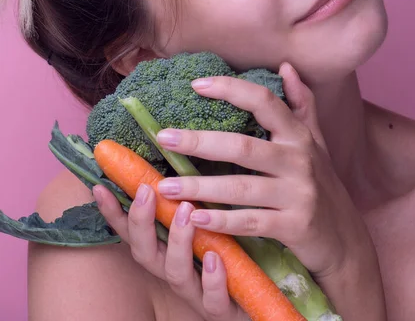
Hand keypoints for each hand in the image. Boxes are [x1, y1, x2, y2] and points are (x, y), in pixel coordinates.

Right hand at [93, 183, 248, 320]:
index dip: (113, 213)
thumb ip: (189, 201)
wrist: (259, 304)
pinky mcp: (221, 310)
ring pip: (175, 273)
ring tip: (185, 211)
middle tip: (147, 190)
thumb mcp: (209, 225)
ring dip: (177, 241)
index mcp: (167, 252)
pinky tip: (215, 257)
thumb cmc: (231, 258)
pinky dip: (211, 280)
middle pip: (145, 252)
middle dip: (141, 221)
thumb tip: (177, 164)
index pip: (132, 232)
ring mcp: (195, 293)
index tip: (100, 186)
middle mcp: (174, 272)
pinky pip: (211, 301)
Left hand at [156, 62, 374, 279]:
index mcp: (299, 136)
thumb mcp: (317, 142)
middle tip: (163, 138)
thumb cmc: (322, 186)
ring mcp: (298, 194)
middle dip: (200, 142)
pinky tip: (195, 218)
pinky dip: (221, 221)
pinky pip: (250, 222)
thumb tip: (286, 66)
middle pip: (243, 146)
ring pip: (241, 187)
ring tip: (165, 186)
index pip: (265, 102)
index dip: (231, 89)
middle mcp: (300, 160)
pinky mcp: (295, 227)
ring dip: (200, 187)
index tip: (197, 84)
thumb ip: (302, 105)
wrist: (345, 241)